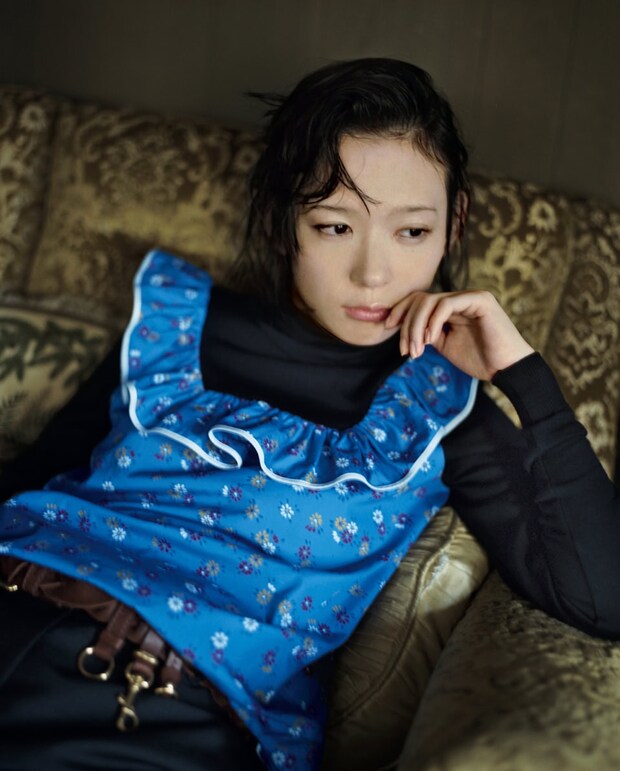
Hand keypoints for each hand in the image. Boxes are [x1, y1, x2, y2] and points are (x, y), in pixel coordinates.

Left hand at [385, 290, 534, 380]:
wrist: (507, 370)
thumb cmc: (480, 359)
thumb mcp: (446, 345)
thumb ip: (428, 332)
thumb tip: (406, 327)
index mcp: (452, 307)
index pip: (420, 299)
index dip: (401, 310)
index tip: (388, 327)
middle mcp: (460, 298)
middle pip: (421, 299)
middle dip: (407, 324)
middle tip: (405, 350)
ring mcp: (470, 296)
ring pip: (430, 301)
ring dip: (416, 327)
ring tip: (417, 350)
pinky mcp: (480, 300)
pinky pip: (446, 304)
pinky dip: (432, 322)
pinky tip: (430, 340)